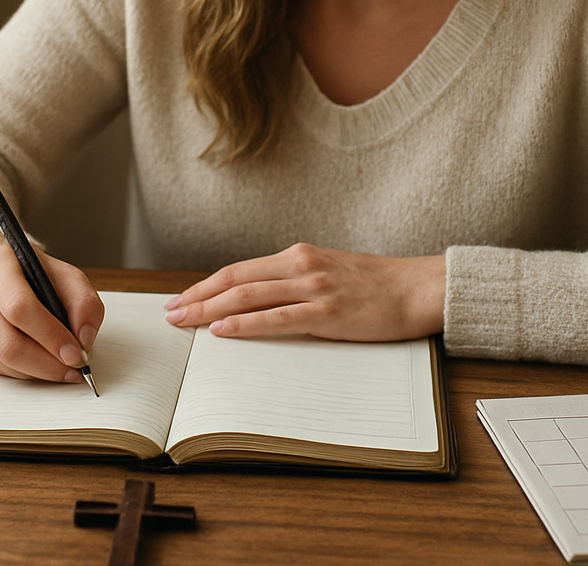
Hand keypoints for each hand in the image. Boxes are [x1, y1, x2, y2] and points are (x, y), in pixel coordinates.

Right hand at [0, 234, 104, 382]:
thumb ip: (84, 303)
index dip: (51, 336)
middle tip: (73, 368)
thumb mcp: (65, 274)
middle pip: (8, 342)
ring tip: (62, 367)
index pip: (20, 308)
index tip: (76, 353)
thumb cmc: (29, 273)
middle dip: (47, 363)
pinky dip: (24, 372)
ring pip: (2, 361)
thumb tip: (84, 339)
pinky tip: (39, 362)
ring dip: (38, 371)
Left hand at [163, 243, 443, 341]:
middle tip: (169, 313)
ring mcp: (313, 288)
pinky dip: (245, 324)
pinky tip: (222, 331)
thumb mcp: (331, 273)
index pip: (239, 270)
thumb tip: (263, 301)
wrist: (419, 288)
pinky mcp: (327, 312)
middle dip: (197, 298)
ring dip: (209, 310)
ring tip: (183, 322)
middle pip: (235, 281)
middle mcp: (301, 266)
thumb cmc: (378, 286)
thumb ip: (298, 282)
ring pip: (248, 297)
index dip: (206, 285)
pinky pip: (276, 318)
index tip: (181, 299)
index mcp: (299, 256)